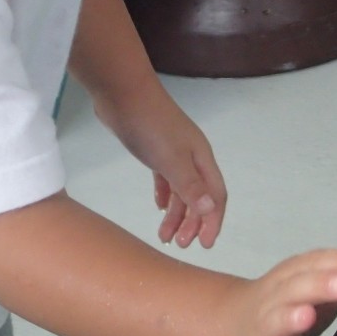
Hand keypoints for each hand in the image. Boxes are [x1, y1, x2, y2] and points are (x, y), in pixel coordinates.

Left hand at [92, 84, 227, 248]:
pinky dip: (165, 195)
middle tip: (180, 244)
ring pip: (181, 191)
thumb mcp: (171, 159)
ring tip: (164, 236)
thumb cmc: (149, 126)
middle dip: (192, 223)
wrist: (121, 91)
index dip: (212, 222)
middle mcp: (192, 159)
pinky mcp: (155, 150)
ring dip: (175, 215)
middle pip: (199, 197)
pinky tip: (158, 207)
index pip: (215, 197)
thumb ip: (190, 186)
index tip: (204, 244)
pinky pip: (166, 180)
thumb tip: (210, 210)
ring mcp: (174, 154)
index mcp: (201, 160)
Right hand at [235, 249, 336, 335]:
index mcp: (292, 278)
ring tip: (308, 317)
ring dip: (290, 319)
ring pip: (275, 324)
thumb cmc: (290, 305)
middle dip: (321, 285)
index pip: (314, 264)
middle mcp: (276, 302)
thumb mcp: (316, 286)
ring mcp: (264, 334)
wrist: (232, 328)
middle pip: (295, 289)